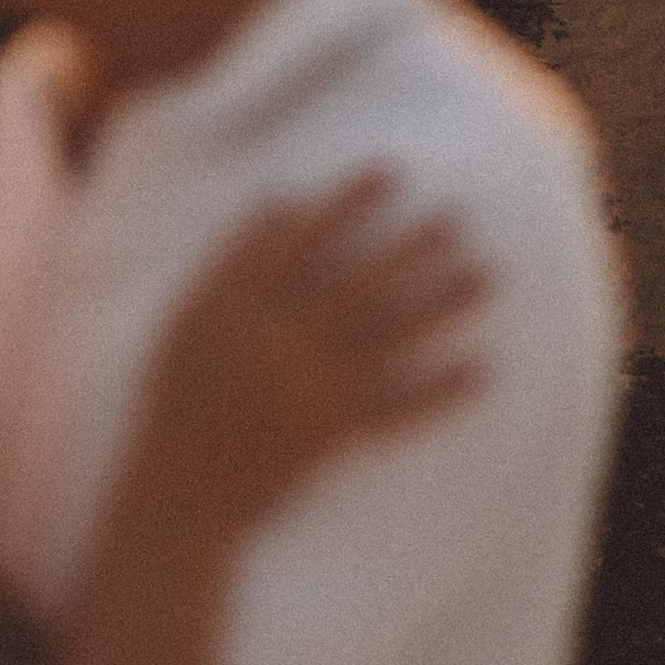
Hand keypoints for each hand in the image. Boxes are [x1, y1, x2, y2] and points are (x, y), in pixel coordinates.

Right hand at [132, 171, 490, 541]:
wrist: (182, 491)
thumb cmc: (179, 394)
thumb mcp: (188, 317)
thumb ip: (233, 259)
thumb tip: (284, 201)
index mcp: (233, 308)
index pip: (298, 241)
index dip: (345, 204)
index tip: (389, 172)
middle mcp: (274, 343)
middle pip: (354, 284)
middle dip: (408, 248)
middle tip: (456, 217)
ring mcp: (306, 390)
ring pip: (386, 338)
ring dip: (439, 306)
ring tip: (485, 276)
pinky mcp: (330, 435)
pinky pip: (394, 411)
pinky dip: (438, 393)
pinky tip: (480, 369)